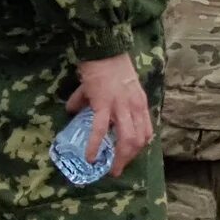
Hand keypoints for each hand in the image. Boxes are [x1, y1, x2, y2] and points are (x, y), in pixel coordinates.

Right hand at [65, 54, 154, 178]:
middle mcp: (135, 108)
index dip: (139, 148)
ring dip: (118, 158)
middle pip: (138, 141)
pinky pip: (100, 130)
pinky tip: (90, 157)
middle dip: (128, 159)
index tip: (127, 157)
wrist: (104, 50)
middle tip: (116, 170)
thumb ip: (98, 101)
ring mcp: (121, 107)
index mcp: (139, 104)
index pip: (146, 132)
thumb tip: (72, 109)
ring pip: (126, 139)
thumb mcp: (112, 87)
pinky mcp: (103, 104)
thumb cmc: (109, 66)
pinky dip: (95, 145)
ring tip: (108, 169)